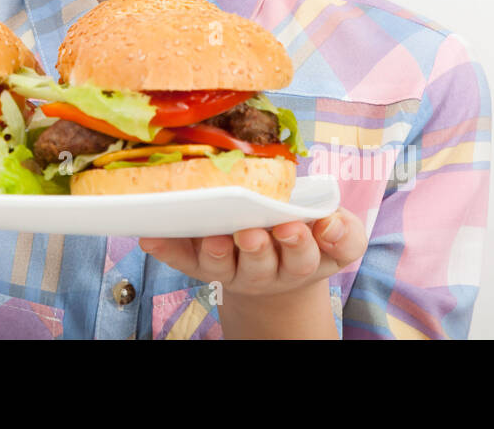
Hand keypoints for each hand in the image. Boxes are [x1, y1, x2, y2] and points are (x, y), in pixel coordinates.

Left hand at [137, 207, 366, 298]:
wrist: (279, 264)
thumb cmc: (309, 236)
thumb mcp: (337, 236)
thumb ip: (343, 232)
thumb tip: (330, 223)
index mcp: (301, 261)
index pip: (304, 256)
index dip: (299, 243)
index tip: (292, 226)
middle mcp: (264, 270)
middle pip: (260, 264)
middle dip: (256, 248)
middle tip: (250, 233)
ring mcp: (230, 269)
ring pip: (221, 265)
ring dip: (215, 251)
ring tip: (212, 236)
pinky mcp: (201, 265)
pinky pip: (182, 259)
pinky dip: (166, 249)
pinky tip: (150, 237)